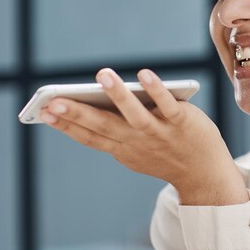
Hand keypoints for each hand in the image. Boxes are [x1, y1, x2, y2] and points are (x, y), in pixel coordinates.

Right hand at [39, 68, 247, 205]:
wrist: (205, 175)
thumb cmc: (167, 155)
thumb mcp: (137, 149)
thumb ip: (117, 129)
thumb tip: (99, 97)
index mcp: (122, 149)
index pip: (90, 137)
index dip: (66, 125)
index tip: (44, 111)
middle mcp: (137, 142)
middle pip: (104, 126)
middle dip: (78, 113)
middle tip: (52, 99)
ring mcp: (159, 133)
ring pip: (135, 114)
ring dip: (118, 95)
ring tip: (102, 74)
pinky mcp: (181, 122)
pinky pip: (166, 105)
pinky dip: (155, 90)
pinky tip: (144, 75)